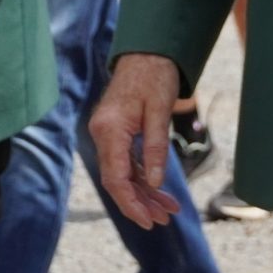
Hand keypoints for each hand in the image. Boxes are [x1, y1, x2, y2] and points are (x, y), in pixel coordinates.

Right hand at [89, 52, 185, 228]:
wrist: (147, 52)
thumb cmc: (155, 76)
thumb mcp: (160, 111)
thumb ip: (156, 147)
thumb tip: (155, 183)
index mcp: (109, 129)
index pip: (115, 178)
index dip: (131, 203)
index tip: (148, 221)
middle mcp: (102, 134)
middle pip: (117, 180)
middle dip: (140, 203)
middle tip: (165, 220)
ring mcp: (108, 134)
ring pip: (123, 174)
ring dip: (145, 193)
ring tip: (169, 210)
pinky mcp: (116, 134)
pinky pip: (127, 162)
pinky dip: (144, 177)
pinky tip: (161, 191)